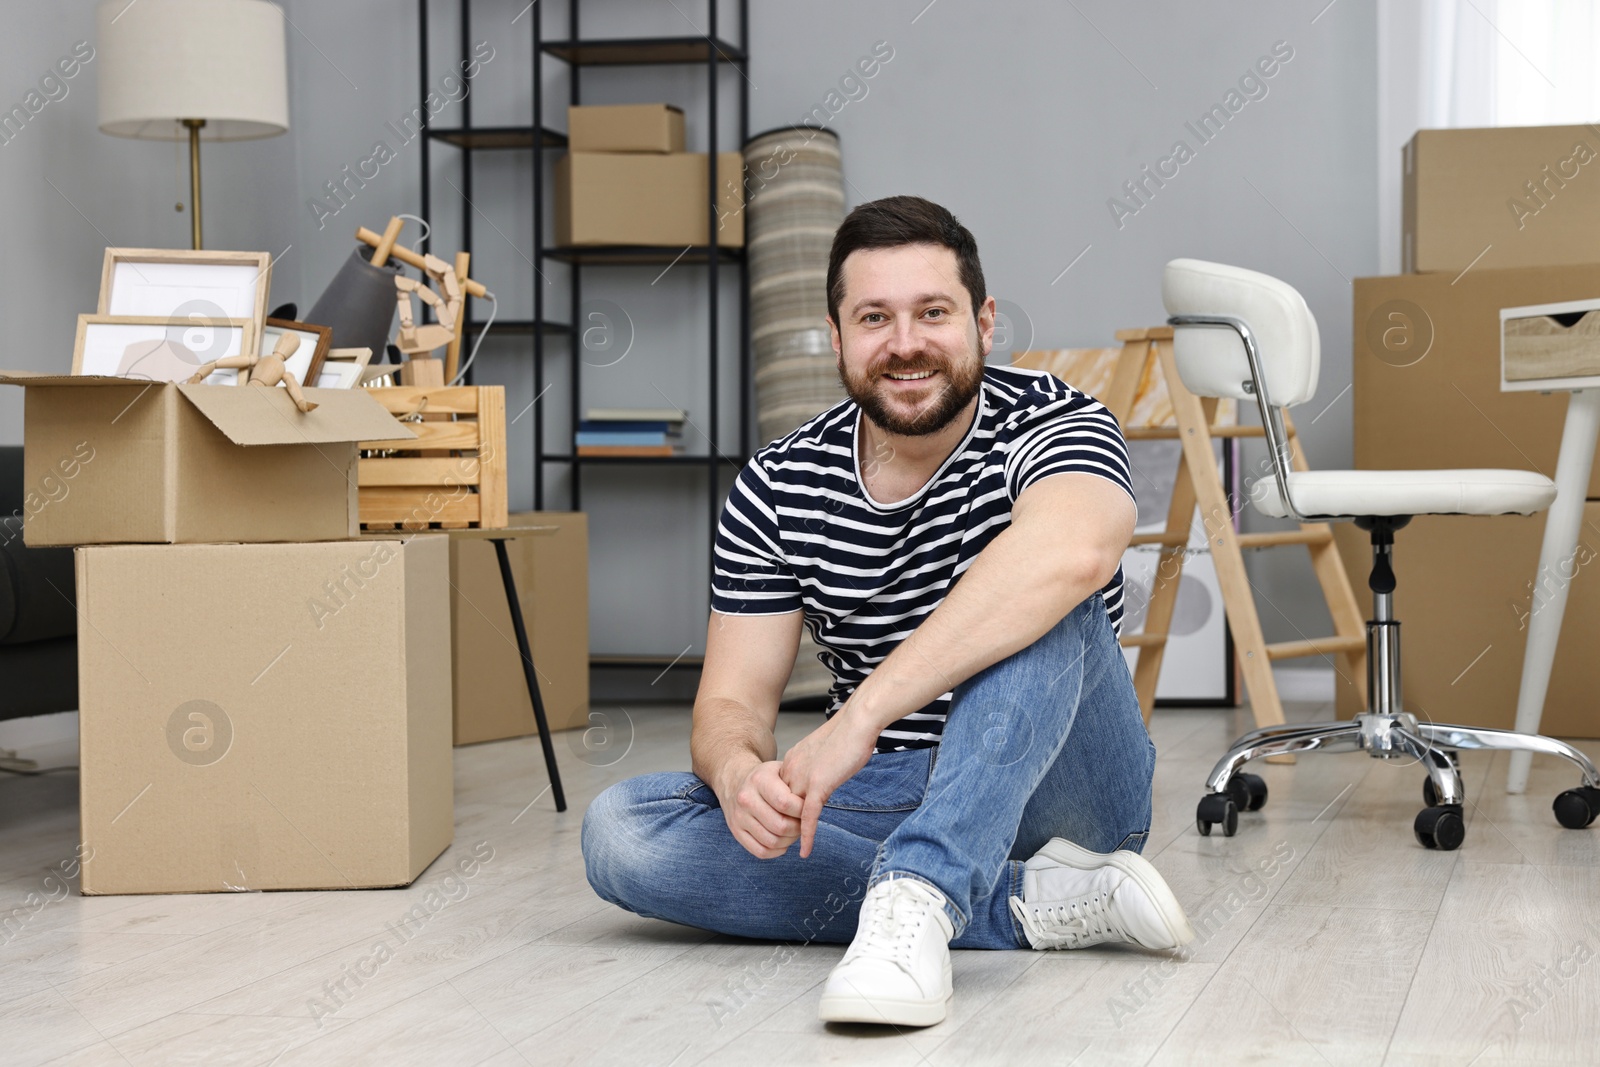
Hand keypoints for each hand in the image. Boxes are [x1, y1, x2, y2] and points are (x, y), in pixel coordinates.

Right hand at [717, 759, 803, 859]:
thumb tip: (815, 805)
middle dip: (798, 828)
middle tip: (804, 823)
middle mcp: (745, 799)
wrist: (735, 781)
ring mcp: (738, 817)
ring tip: (794, 832)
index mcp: (759, 780)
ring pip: (772, 841)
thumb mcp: (781, 770)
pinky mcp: (736, 832)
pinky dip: (777, 851)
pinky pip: (760, 851)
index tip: (809, 809)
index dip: (802, 811)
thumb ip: (797, 784)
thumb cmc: (766, 777)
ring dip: (789, 841)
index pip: (785, 803)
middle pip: (780, 826)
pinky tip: (783, 842)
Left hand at [779, 711, 876, 857]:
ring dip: (794, 833)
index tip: (789, 823)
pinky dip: (807, 836)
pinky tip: (805, 851)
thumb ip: (819, 765)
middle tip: (789, 842)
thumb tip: (825, 773)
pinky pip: (808, 817)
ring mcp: (803, 778)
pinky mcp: (818, 785)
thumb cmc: (849, 732)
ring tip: (796, 849)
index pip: (781, 793)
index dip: (785, 810)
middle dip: (786, 824)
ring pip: (792, 814)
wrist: (857, 721)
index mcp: (792, 760)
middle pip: (782, 805)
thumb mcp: (825, 750)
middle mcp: (792, 770)